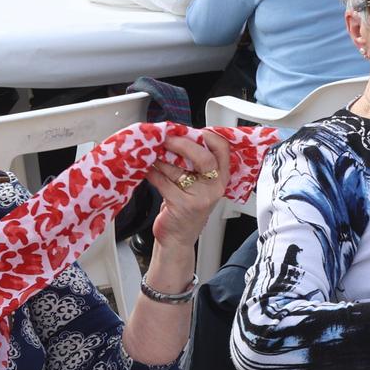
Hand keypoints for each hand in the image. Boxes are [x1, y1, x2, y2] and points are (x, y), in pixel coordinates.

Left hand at [145, 131, 231, 253]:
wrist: (178, 239)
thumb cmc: (187, 209)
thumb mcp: (200, 187)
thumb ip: (195, 165)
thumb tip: (177, 138)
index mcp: (221, 178)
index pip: (223, 150)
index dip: (209, 136)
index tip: (193, 130)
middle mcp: (214, 187)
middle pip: (204, 157)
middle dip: (182, 144)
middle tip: (167, 139)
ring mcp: (199, 197)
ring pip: (178, 169)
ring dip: (160, 159)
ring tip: (151, 153)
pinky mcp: (181, 205)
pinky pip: (163, 182)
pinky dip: (152, 173)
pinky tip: (147, 170)